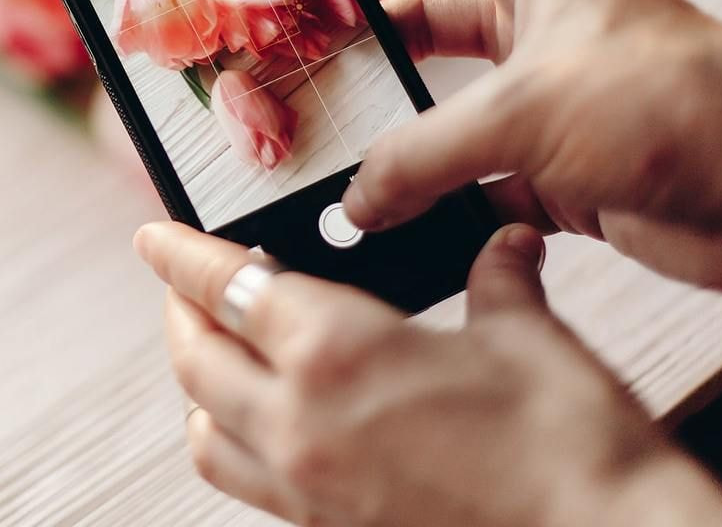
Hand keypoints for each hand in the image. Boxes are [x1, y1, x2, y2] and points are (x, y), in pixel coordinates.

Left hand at [135, 221, 721, 526]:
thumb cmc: (567, 444)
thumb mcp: (526, 335)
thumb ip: (496, 279)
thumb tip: (502, 245)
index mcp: (335, 351)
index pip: (226, 288)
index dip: (181, 255)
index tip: (154, 235)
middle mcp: (300, 422)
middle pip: (195, 358)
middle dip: (180, 311)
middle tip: (188, 283)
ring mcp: (307, 486)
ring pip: (203, 428)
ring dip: (196, 383)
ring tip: (216, 352)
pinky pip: (244, 480)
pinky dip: (229, 440)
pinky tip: (263, 422)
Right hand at [303, 0, 721, 289]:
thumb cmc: (677, 110)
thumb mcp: (524, 114)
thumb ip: (420, 155)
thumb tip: (357, 201)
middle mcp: (537, 22)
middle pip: (420, 11)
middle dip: (356, 26)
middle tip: (288, 38)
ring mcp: (545, 97)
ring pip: (439, 103)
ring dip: (391, 130)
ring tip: (327, 144)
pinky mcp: (556, 167)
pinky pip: (468, 178)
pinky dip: (430, 199)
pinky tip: (389, 217)